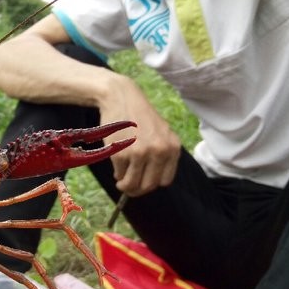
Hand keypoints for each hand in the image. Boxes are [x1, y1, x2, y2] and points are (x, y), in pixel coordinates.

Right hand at [99, 73, 181, 196]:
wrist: (121, 98)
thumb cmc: (140, 116)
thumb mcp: (161, 133)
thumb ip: (162, 154)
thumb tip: (151, 182)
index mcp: (172, 148)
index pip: (165, 181)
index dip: (153, 184)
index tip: (144, 183)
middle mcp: (159, 152)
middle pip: (149, 186)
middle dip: (137, 190)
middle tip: (130, 188)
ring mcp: (140, 153)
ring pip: (133, 184)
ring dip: (125, 185)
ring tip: (121, 181)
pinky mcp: (121, 153)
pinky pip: (119, 173)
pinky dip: (117, 173)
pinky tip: (117, 165)